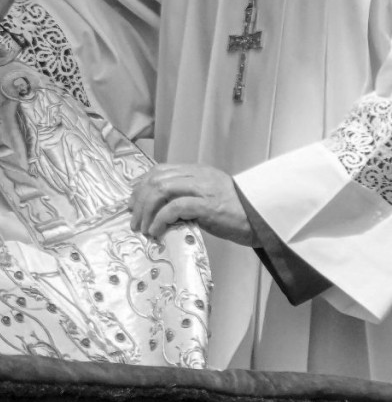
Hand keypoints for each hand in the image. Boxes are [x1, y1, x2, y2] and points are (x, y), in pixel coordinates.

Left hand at [128, 164, 258, 245]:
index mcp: (198, 171)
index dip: (142, 184)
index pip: (161, 170)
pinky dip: (160, 219)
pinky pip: (174, 208)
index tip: (133, 201)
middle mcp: (198, 175)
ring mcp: (203, 189)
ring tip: (142, 228)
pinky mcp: (208, 205)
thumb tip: (160, 210)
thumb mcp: (210, 197)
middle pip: (157, 179)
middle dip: (140, 199)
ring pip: (161, 189)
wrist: (266, 219)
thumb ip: (188, 197)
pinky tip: (156, 231)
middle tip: (134, 218)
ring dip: (146, 210)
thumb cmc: (238, 213)